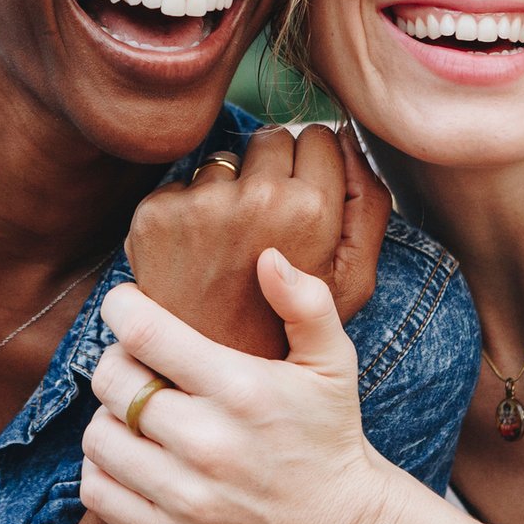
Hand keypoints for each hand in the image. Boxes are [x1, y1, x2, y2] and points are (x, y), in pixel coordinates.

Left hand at [81, 253, 415, 523]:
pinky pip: (99, 492)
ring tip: (135, 410)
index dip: (120, 308)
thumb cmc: (330, 435)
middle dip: (115, 359)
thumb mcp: (333, 363)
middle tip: (135, 361)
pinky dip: (101, 468)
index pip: (145, 333)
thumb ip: (307, 303)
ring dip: (107, 415)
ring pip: (98, 437)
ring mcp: (188, 496)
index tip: (125, 304)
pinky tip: (130, 455)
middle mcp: (209, 443)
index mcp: (242, 390)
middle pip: (113, 381)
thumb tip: (267, 258)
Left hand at [123, 124, 389, 356]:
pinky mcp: (155, 218)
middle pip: (270, 138)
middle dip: (272, 169)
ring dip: (228, 190)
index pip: (318, 136)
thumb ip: (368, 205)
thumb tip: (346, 138)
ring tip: (231, 250)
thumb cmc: (291, 330)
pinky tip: (195, 259)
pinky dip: (186, 214)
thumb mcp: (353, 282)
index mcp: (311, 210)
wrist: (213, 387)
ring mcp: (200, 206)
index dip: (315, 164)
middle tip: (267, 227)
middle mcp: (255, 199)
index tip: (305, 199)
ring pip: (223, 160)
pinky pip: (179, 186)